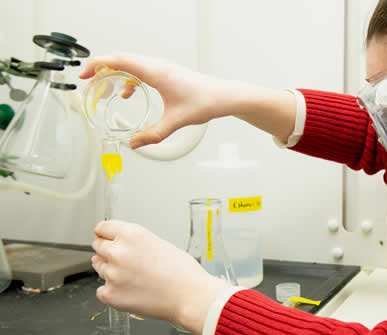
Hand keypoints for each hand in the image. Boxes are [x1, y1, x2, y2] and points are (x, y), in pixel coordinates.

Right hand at [79, 53, 227, 148]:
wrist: (223, 96)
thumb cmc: (205, 102)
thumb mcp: (176, 121)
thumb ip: (153, 134)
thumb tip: (134, 144)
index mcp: (155, 72)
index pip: (119, 61)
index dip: (97, 65)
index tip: (84, 76)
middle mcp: (157, 65)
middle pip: (120, 60)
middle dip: (101, 70)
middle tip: (88, 84)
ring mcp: (161, 67)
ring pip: (130, 64)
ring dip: (114, 74)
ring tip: (104, 91)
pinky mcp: (166, 72)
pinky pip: (140, 70)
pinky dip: (128, 79)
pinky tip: (127, 94)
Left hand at [91, 220, 229, 334]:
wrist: (190, 297)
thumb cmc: (183, 272)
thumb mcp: (160, 243)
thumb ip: (135, 242)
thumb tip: (119, 244)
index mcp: (132, 234)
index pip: (102, 228)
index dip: (105, 234)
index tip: (104, 237)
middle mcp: (118, 251)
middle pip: (98, 246)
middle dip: (108, 251)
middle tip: (124, 260)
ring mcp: (112, 274)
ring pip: (99, 267)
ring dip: (110, 270)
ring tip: (133, 277)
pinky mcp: (110, 295)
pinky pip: (102, 290)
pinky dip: (113, 291)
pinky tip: (131, 291)